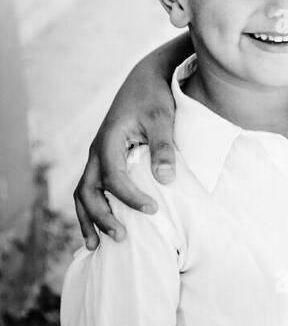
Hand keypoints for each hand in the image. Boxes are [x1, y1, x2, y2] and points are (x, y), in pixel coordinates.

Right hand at [73, 55, 177, 248]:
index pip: (113, 178)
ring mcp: (98, 155)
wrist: (146, 78)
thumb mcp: (163, 118)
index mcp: (109, 141)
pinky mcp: (105, 158)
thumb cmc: (155, 97)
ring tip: (95, 246)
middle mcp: (97, 150)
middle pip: (87, 190)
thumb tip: (166, 179)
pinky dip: (92, 208)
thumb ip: (164, 148)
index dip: (130, 198)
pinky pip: (91, 187)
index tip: (153, 210)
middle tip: (121, 237)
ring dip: (88, 218)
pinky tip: (101, 227)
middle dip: (100, 216)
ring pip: (83, 192)